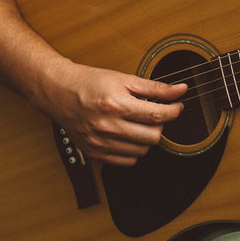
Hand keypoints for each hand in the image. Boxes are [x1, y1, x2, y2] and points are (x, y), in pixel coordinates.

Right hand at [33, 62, 186, 166]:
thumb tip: (181, 90)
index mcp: (115, 105)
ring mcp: (99, 142)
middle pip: (152, 137)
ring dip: (146, 138)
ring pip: (142, 151)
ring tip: (138, 123)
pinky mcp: (93, 153)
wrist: (58, 92)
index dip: (174, 111)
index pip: (156, 115)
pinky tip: (128, 135)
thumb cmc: (90, 83)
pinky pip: (126, 161)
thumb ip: (155, 88)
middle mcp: (106, 126)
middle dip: (159, 125)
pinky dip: (133, 150)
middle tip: (154, 115)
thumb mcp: (124, 79)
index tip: (177, 107)